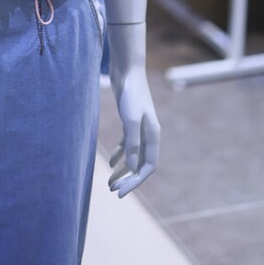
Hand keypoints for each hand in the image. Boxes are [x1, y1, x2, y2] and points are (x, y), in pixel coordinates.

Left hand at [108, 66, 159, 197]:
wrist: (127, 71)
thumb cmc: (131, 93)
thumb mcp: (131, 119)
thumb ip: (132, 143)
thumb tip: (131, 167)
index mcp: (153, 136)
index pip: (148, 166)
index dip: (136, 181)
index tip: (121, 192)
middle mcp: (149, 134)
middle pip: (140, 164)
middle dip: (128, 179)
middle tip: (113, 191)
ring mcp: (140, 128)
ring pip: (133, 156)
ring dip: (123, 171)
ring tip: (109, 183)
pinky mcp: (130, 122)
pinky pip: (127, 145)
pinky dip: (120, 155)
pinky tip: (111, 163)